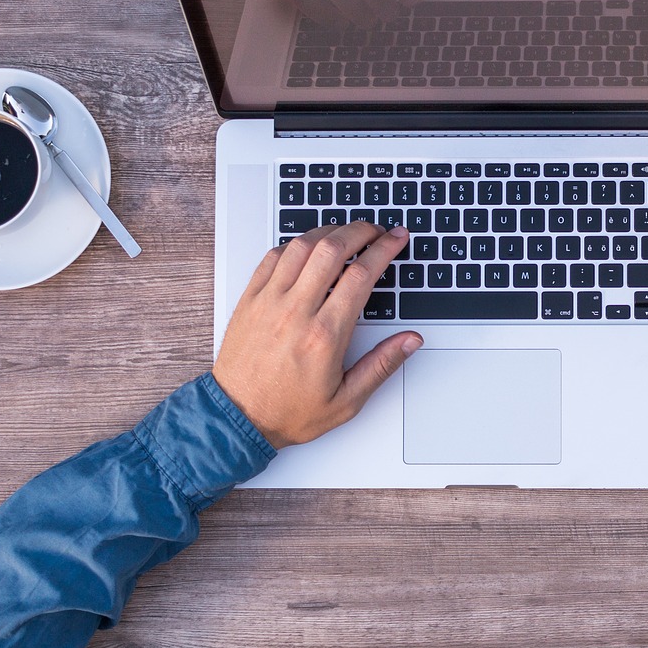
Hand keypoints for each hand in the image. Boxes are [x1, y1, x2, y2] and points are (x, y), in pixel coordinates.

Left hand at [211, 222, 421, 447]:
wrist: (237, 418)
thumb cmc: (287, 412)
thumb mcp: (346, 401)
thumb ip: (382, 366)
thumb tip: (410, 341)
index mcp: (324, 335)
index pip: (361, 275)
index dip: (384, 249)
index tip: (396, 239)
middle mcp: (296, 312)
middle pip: (332, 249)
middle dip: (360, 230)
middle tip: (376, 229)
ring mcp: (269, 302)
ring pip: (302, 246)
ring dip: (328, 231)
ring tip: (345, 232)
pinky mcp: (250, 299)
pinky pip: (272, 257)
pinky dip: (295, 244)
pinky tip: (307, 247)